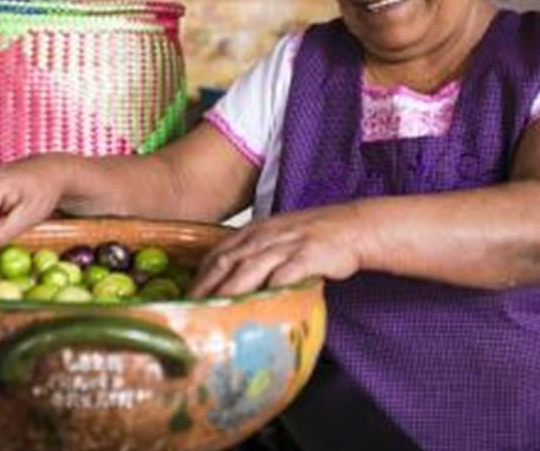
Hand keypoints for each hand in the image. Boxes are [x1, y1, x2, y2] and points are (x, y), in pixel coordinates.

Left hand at [188, 207, 361, 297]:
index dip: (199, 277)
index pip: (217, 254)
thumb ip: (254, 258)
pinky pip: (286, 273)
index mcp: (254, 231)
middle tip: (190, 313)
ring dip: (230, 291)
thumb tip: (230, 287)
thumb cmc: (314, 238)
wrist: (354, 226)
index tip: (185, 300)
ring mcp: (286, 244)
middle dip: (206, 288)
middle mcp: (264, 235)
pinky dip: (270, 288)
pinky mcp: (309, 255)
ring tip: (215, 313)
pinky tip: (259, 305)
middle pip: (227, 262)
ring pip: (250, 268)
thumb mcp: (277, 239)